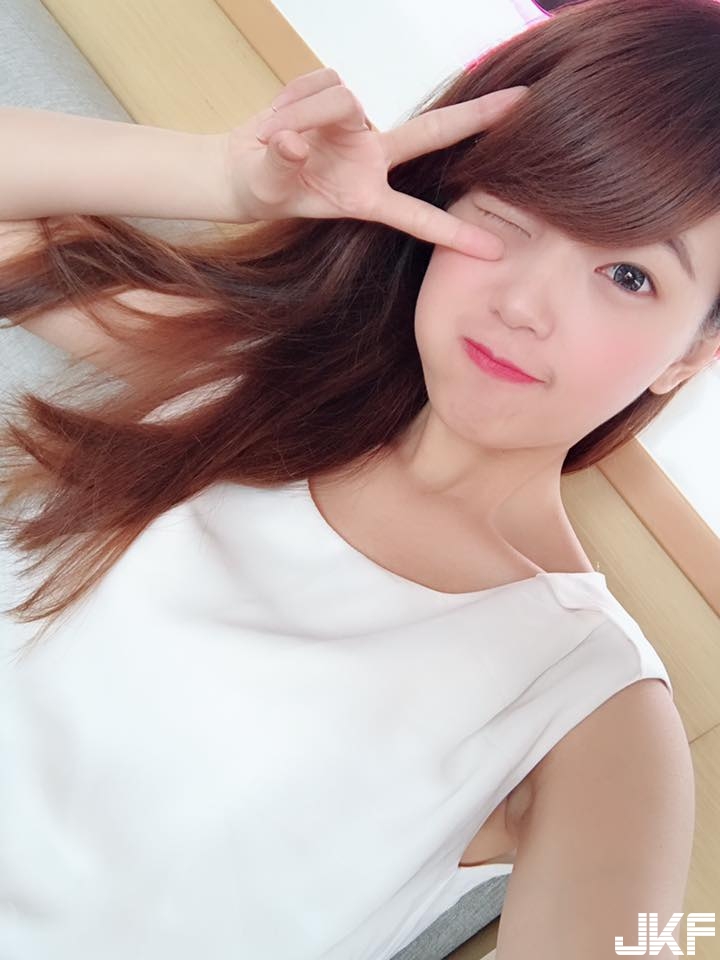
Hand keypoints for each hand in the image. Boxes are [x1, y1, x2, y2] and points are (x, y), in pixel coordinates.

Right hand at [224, 67, 527, 258]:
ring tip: (275, 134)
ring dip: (301, 112)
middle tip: (522, 101)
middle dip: (475, 117)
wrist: (244, 168)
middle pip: (430, 133)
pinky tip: (281, 116)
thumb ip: (283, 164)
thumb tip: (292, 141)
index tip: (493, 251)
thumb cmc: (267, 189)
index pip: (416, 217)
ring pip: (340, 99)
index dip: (453, 234)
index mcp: (366, 198)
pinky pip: (317, 81)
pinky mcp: (338, 95)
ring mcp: (358, 127)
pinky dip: (291, 97)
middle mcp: (372, 159)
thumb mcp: (271, 188)